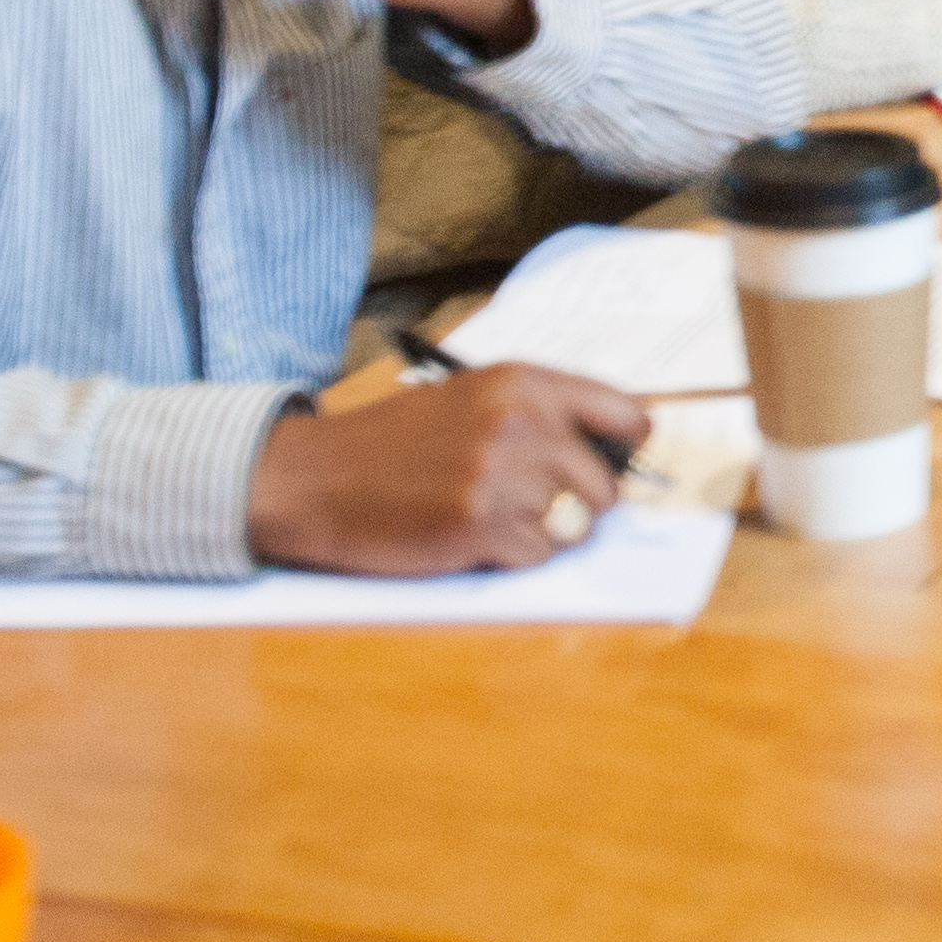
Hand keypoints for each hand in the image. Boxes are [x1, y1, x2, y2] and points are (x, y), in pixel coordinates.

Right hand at [249, 365, 650, 575]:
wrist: (311, 477)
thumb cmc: (395, 443)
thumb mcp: (473, 399)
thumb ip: (545, 413)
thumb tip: (625, 445)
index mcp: (525, 382)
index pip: (629, 416)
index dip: (626, 450)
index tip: (612, 465)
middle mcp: (522, 421)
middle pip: (608, 487)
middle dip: (576, 506)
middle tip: (524, 504)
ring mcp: (501, 473)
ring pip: (578, 528)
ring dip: (545, 535)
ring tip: (492, 517)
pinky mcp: (479, 523)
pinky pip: (538, 558)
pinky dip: (512, 559)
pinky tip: (470, 537)